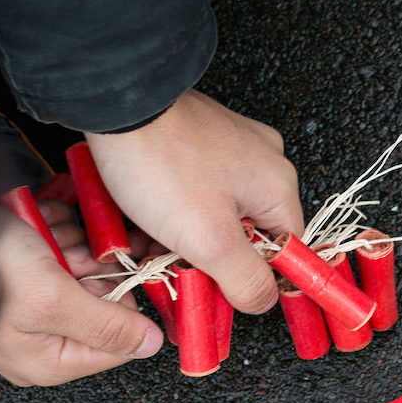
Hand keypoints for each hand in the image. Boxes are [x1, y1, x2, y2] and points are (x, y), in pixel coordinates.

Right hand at [0, 202, 165, 385]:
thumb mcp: (53, 299)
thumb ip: (106, 325)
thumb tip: (151, 347)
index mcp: (51, 361)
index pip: (122, 342)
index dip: (125, 302)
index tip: (110, 270)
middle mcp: (45, 340)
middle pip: (105, 301)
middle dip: (89, 267)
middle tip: (60, 254)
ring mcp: (36, 304)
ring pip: (87, 269)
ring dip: (71, 244)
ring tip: (39, 239)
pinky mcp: (28, 272)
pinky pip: (63, 249)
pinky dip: (54, 231)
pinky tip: (34, 226)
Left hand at [86, 90, 301, 313]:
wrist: (118, 101)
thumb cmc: (162, 163)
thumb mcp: (209, 240)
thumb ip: (245, 280)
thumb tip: (264, 301)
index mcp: (279, 186)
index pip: (283, 252)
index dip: (248, 279)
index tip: (212, 291)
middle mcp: (264, 161)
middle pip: (246, 233)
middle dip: (205, 257)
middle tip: (168, 265)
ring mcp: (232, 144)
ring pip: (215, 211)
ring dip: (181, 234)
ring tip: (145, 238)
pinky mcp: (200, 135)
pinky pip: (194, 185)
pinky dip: (170, 205)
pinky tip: (141, 211)